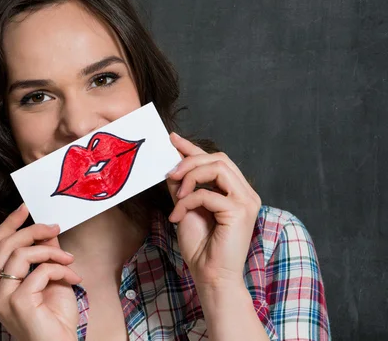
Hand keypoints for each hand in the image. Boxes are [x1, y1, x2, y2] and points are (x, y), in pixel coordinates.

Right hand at [0, 203, 80, 340]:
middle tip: (55, 227)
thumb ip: (45, 255)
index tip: (25, 208)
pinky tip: (73, 277)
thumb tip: (48, 230)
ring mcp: (2, 298)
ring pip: (20, 254)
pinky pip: (39, 272)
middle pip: (5, 245)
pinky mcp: (18, 303)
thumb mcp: (50, 279)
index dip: (9, 224)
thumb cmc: (55, 320)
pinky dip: (60, 269)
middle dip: (32, 230)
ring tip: (69, 259)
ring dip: (50, 251)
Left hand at [165, 132, 261, 289]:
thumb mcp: (186, 207)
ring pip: (217, 168)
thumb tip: (171, 164)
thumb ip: (183, 186)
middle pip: (218, 158)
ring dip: (190, 176)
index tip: (172, 138)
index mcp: (236, 191)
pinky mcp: (240, 212)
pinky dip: (188, 201)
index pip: (216, 160)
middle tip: (169, 174)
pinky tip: (178, 216)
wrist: (210, 275)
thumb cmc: (201, 246)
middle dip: (189, 161)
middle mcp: (246, 193)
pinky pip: (208, 194)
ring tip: (176, 195)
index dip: (193, 147)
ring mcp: (246, 201)